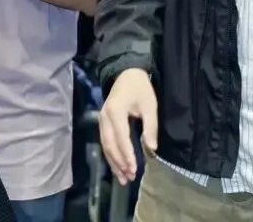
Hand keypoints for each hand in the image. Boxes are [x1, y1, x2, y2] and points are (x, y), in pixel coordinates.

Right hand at [100, 68, 157, 184]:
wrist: (126, 73)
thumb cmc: (140, 89)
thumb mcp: (150, 106)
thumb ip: (150, 127)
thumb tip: (151, 150)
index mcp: (116, 112)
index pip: (121, 138)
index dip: (127, 155)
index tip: (135, 169)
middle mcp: (104, 117)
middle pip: (110, 145)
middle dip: (120, 162)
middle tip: (130, 177)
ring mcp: (101, 120)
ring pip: (105, 146)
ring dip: (114, 163)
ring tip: (123, 178)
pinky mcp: (102, 123)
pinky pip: (105, 142)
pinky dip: (111, 156)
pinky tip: (117, 167)